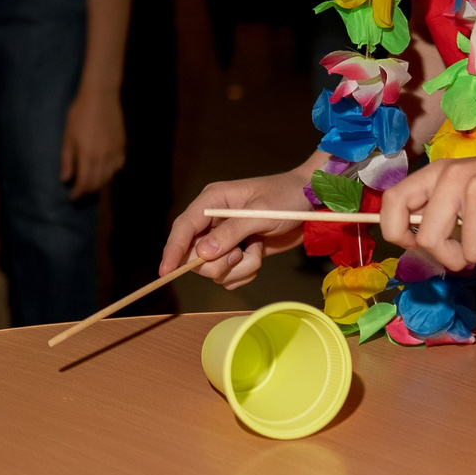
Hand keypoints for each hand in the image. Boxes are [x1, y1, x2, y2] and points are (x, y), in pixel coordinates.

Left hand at [61, 89, 126, 198]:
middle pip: (98, 182)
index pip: (84, 183)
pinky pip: (118, 165)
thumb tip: (66, 179)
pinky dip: (111, 172)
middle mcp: (103, 157)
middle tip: (81, 193)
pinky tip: (105, 170)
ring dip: (100, 183)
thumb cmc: (80, 114)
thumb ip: (67, 160)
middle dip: (88, 191)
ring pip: (109, 176)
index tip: (73, 197)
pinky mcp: (122, 145)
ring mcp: (115, 151)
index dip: (78, 193)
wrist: (101, 96)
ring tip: (91, 184)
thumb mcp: (68, 136)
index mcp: (88, 155)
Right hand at [160, 161, 315, 290]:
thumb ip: (231, 232)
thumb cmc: (286, 198)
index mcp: (212, 202)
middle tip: (239, 254)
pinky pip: (229, 276)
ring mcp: (225, 239)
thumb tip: (203, 253)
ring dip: (238, 268)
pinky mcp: (238, 254)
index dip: (172, 250)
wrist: (310, 203)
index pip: (183, 228)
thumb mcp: (260, 213)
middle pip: (194, 256)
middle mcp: (213, 221)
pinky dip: (245, 273)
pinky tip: (258, 256)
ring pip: (213, 270)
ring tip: (256, 251)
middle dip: (218, 263)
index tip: (165, 271)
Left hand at [381, 143, 475, 271]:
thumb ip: (445, 209)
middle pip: (427, 241)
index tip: (414, 244)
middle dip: (452, 257)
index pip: (393, 201)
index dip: (395, 230)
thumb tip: (417, 242)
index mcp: (440, 172)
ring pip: (468, 254)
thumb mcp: (473, 187)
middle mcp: (453, 178)